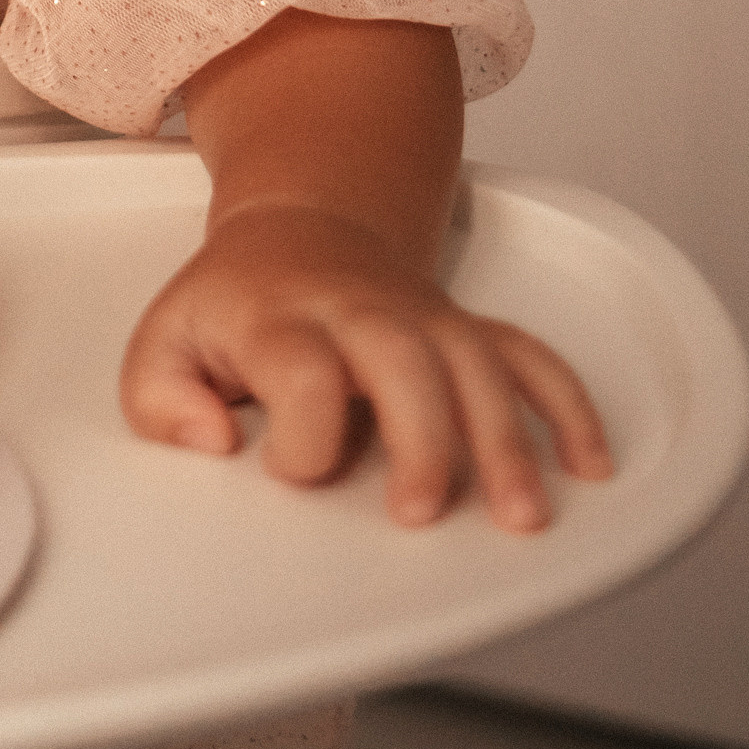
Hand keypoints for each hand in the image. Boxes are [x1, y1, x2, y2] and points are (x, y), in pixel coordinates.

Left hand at [120, 199, 612, 532]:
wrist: (298, 231)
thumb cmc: (234, 307)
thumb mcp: (164, 343)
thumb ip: (159, 401)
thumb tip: (212, 441)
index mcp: (278, 316)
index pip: (300, 370)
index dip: (299, 435)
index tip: (287, 472)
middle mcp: (357, 311)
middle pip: (402, 357)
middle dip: (420, 437)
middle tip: (417, 513)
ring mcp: (419, 315)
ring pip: (476, 362)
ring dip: (505, 439)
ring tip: (519, 518)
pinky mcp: (463, 327)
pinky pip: (528, 354)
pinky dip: (566, 404)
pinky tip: (589, 463)